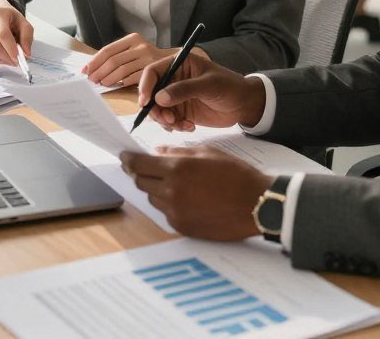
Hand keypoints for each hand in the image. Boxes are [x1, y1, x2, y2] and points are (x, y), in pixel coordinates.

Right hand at [0, 0, 31, 67]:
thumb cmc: (11, 20)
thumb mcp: (23, 24)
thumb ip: (27, 37)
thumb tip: (26, 54)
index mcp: (0, 14)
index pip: (3, 34)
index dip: (10, 48)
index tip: (18, 58)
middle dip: (7, 58)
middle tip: (16, 62)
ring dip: (1, 61)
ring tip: (9, 59)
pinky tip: (0, 57)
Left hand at [82, 33, 174, 87]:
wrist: (173, 62)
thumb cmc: (147, 58)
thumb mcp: (133, 50)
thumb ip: (117, 55)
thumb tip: (91, 68)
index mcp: (133, 38)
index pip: (108, 50)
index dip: (94, 61)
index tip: (85, 70)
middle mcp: (140, 46)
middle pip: (113, 60)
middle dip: (99, 72)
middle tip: (91, 80)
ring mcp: (148, 57)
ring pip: (121, 70)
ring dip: (108, 79)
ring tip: (101, 84)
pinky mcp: (152, 70)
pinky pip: (131, 78)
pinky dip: (120, 83)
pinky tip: (115, 86)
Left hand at [121, 147, 272, 240]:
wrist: (256, 204)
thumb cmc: (235, 174)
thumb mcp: (206, 153)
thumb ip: (178, 152)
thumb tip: (156, 152)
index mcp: (177, 169)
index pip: (139, 164)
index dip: (128, 160)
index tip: (123, 156)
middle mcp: (172, 192)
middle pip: (141, 182)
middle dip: (139, 173)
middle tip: (142, 167)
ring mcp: (176, 212)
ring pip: (152, 198)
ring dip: (154, 188)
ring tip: (170, 181)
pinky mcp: (183, 227)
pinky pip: (166, 212)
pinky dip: (168, 203)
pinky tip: (183, 197)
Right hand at [137, 50, 266, 131]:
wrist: (244, 104)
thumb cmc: (229, 86)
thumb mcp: (208, 85)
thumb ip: (184, 90)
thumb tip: (159, 98)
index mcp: (179, 64)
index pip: (153, 72)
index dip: (145, 86)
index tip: (146, 102)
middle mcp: (174, 80)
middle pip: (151, 93)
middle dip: (155, 109)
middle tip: (168, 120)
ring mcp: (176, 97)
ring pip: (158, 109)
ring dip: (165, 120)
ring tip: (181, 125)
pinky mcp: (181, 111)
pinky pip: (168, 121)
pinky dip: (175, 127)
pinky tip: (190, 126)